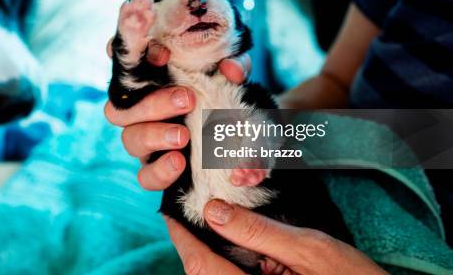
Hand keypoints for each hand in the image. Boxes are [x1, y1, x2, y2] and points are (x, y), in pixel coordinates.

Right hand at [104, 40, 250, 189]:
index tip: (164, 56)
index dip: (136, 57)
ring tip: (183, 136)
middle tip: (187, 99)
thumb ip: (233, 66)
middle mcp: (137, 108)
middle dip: (153, 103)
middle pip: (120, 106)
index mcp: (149, 78)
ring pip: (129, 138)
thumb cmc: (223, 91)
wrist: (237, 135)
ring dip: (154, 135)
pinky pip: (145, 176)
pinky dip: (160, 170)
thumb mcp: (230, 74)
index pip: (128, 62)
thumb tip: (232, 70)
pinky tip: (179, 162)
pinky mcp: (154, 169)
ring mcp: (143, 140)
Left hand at [166, 199, 385, 274]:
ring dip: (206, 254)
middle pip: (202, 273)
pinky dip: (224, 263)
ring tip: (205, 222)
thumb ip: (258, 231)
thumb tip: (214, 210)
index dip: (181, 237)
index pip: (200, 265)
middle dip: (191, 244)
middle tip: (184, 213)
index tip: (169, 212)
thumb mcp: (309, 249)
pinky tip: (230, 243)